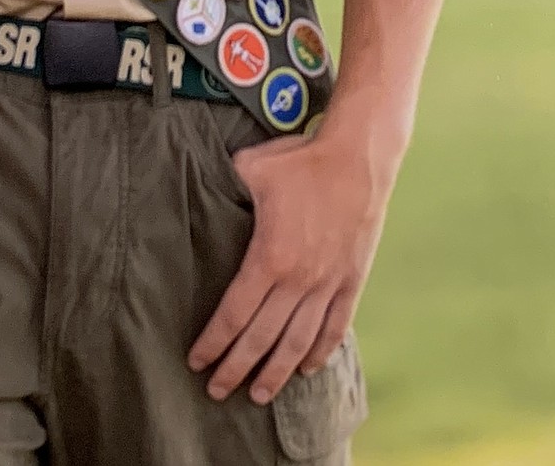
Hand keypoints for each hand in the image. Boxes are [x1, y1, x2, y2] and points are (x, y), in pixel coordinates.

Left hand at [187, 126, 392, 402]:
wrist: (358, 158)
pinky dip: (319, 351)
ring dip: (277, 372)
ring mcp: (328, 284)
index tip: (196, 360)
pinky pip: (334, 327)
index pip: (234, 313)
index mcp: (269, 257)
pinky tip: (306, 369)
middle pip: (262, 338)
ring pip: (298, 342)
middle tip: (216, 391)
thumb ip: (225, 185)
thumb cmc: (301, 161)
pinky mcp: (351, 280)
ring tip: (259, 394)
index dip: (214, 341)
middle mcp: (298, 280)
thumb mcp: (250, 168)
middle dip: (236, 368)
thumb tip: (204, 184)